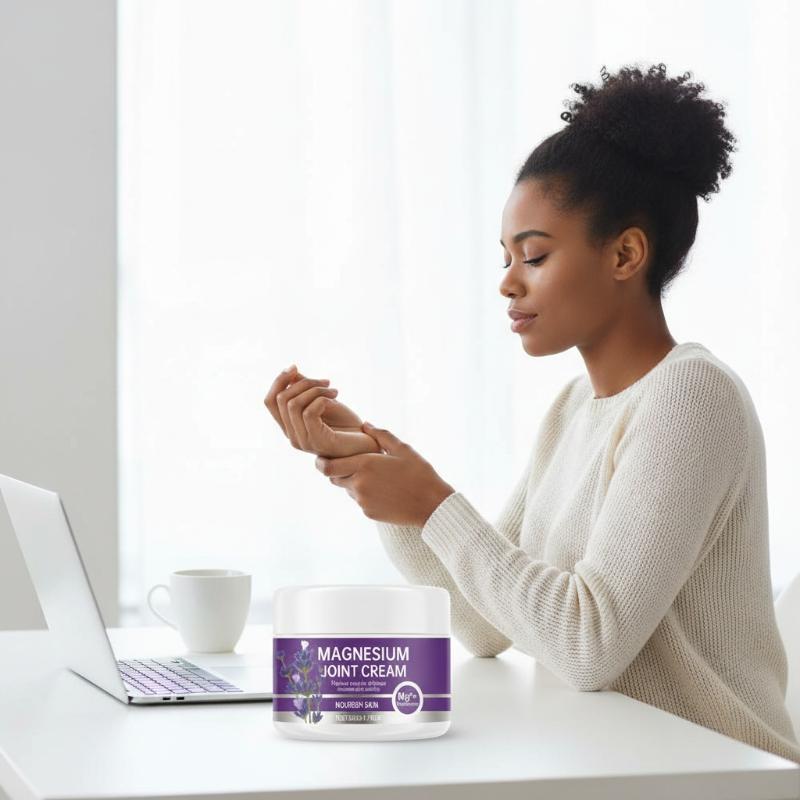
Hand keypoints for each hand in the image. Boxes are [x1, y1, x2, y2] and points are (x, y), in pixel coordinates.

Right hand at [264, 364, 381, 457]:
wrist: (367, 444)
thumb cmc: (346, 425)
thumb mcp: (324, 402)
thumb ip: (306, 391)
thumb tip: (292, 373)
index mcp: (290, 427)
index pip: (269, 401)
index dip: (279, 381)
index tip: (295, 367)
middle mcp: (292, 436)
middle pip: (280, 399)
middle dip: (303, 383)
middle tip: (326, 382)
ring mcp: (303, 441)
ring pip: (293, 404)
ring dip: (315, 390)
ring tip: (333, 391)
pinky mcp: (317, 442)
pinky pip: (309, 413)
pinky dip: (322, 399)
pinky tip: (336, 399)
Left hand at [314, 421, 455, 526]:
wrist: (431, 505)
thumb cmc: (419, 473)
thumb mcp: (403, 449)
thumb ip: (380, 435)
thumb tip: (365, 424)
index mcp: (365, 465)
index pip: (328, 466)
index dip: (321, 462)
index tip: (322, 457)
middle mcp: (359, 484)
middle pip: (333, 478)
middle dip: (337, 470)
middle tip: (348, 463)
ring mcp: (362, 501)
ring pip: (347, 489)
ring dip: (353, 481)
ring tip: (375, 476)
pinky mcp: (368, 513)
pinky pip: (359, 501)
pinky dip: (365, 494)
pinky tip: (383, 490)